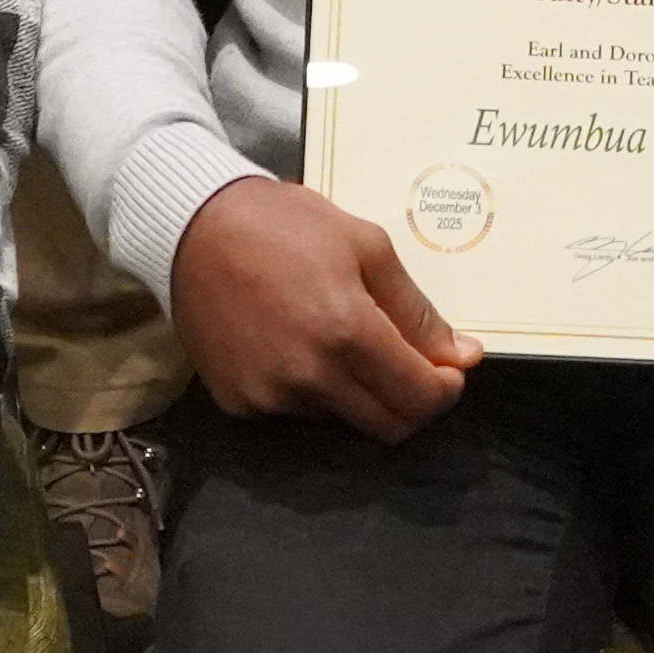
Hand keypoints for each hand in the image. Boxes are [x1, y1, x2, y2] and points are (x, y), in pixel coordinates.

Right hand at [169, 174, 481, 441]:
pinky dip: (311, 390)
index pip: (420, 398)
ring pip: (342, 420)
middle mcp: (309, 377)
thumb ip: (416, 309)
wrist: (192, 227)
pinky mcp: (239, 404)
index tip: (448, 368)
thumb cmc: (284, 224)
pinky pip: (294, 412)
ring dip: (358, 393)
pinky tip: (296, 345)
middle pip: (388, 428)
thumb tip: (461, 354)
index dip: (445, 389)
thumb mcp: (366, 245)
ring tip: (338, 339)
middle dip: (412, 402)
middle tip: (410, 364)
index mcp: (347, 333)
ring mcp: (269, 397)